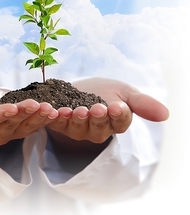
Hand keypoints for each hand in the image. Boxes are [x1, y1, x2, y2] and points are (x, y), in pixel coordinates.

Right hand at [0, 85, 57, 144]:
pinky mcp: (22, 129)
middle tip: (38, 104)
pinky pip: (34, 125)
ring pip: (25, 126)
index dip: (0, 115)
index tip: (12, 107)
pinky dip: (44, 118)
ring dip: (38, 117)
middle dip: (25, 114)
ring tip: (50, 108)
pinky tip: (55, 112)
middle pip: (11, 124)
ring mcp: (10, 132)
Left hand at [47, 77, 168, 142]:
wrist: (80, 89)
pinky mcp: (61, 124)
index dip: (119, 115)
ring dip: (77, 119)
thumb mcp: (124, 92)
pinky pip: (58, 124)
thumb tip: (165, 114)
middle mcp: (97, 130)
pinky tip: (55, 110)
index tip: (118, 107)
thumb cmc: (105, 91)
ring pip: (78, 128)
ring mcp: (78, 129)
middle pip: (99, 127)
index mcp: (115, 122)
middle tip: (98, 108)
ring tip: (76, 110)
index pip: (120, 122)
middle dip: (98, 118)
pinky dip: (56, 118)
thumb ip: (141, 103)